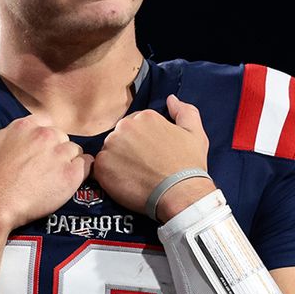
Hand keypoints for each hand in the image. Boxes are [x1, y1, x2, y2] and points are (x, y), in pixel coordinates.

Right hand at [0, 99, 90, 230]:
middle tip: (42, 169)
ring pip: (74, 151)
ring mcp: (60, 154)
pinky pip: (87, 165)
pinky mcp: (71, 174)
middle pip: (61, 137)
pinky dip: (81, 172)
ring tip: (54, 178)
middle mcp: (45, 135)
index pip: (45, 124)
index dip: (41, 140)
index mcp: (25, 125)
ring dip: (67, 161)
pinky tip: (68, 181)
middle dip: (54, 150)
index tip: (34, 154)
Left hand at [93, 94, 213, 217]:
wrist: (179, 193)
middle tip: (143, 166)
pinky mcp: (101, 165)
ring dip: (118, 161)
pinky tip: (125, 182)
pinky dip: (109, 175)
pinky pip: (99, 167)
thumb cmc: (188, 166)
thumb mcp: (195, 134)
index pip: (135, 124)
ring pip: (109, 151)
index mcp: (145, 116)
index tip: (150, 154)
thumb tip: (171, 99)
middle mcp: (124, 127)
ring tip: (135, 174)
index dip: (143, 141)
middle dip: (128, 149)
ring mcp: (111, 146)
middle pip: (120, 136)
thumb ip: (184, 111)